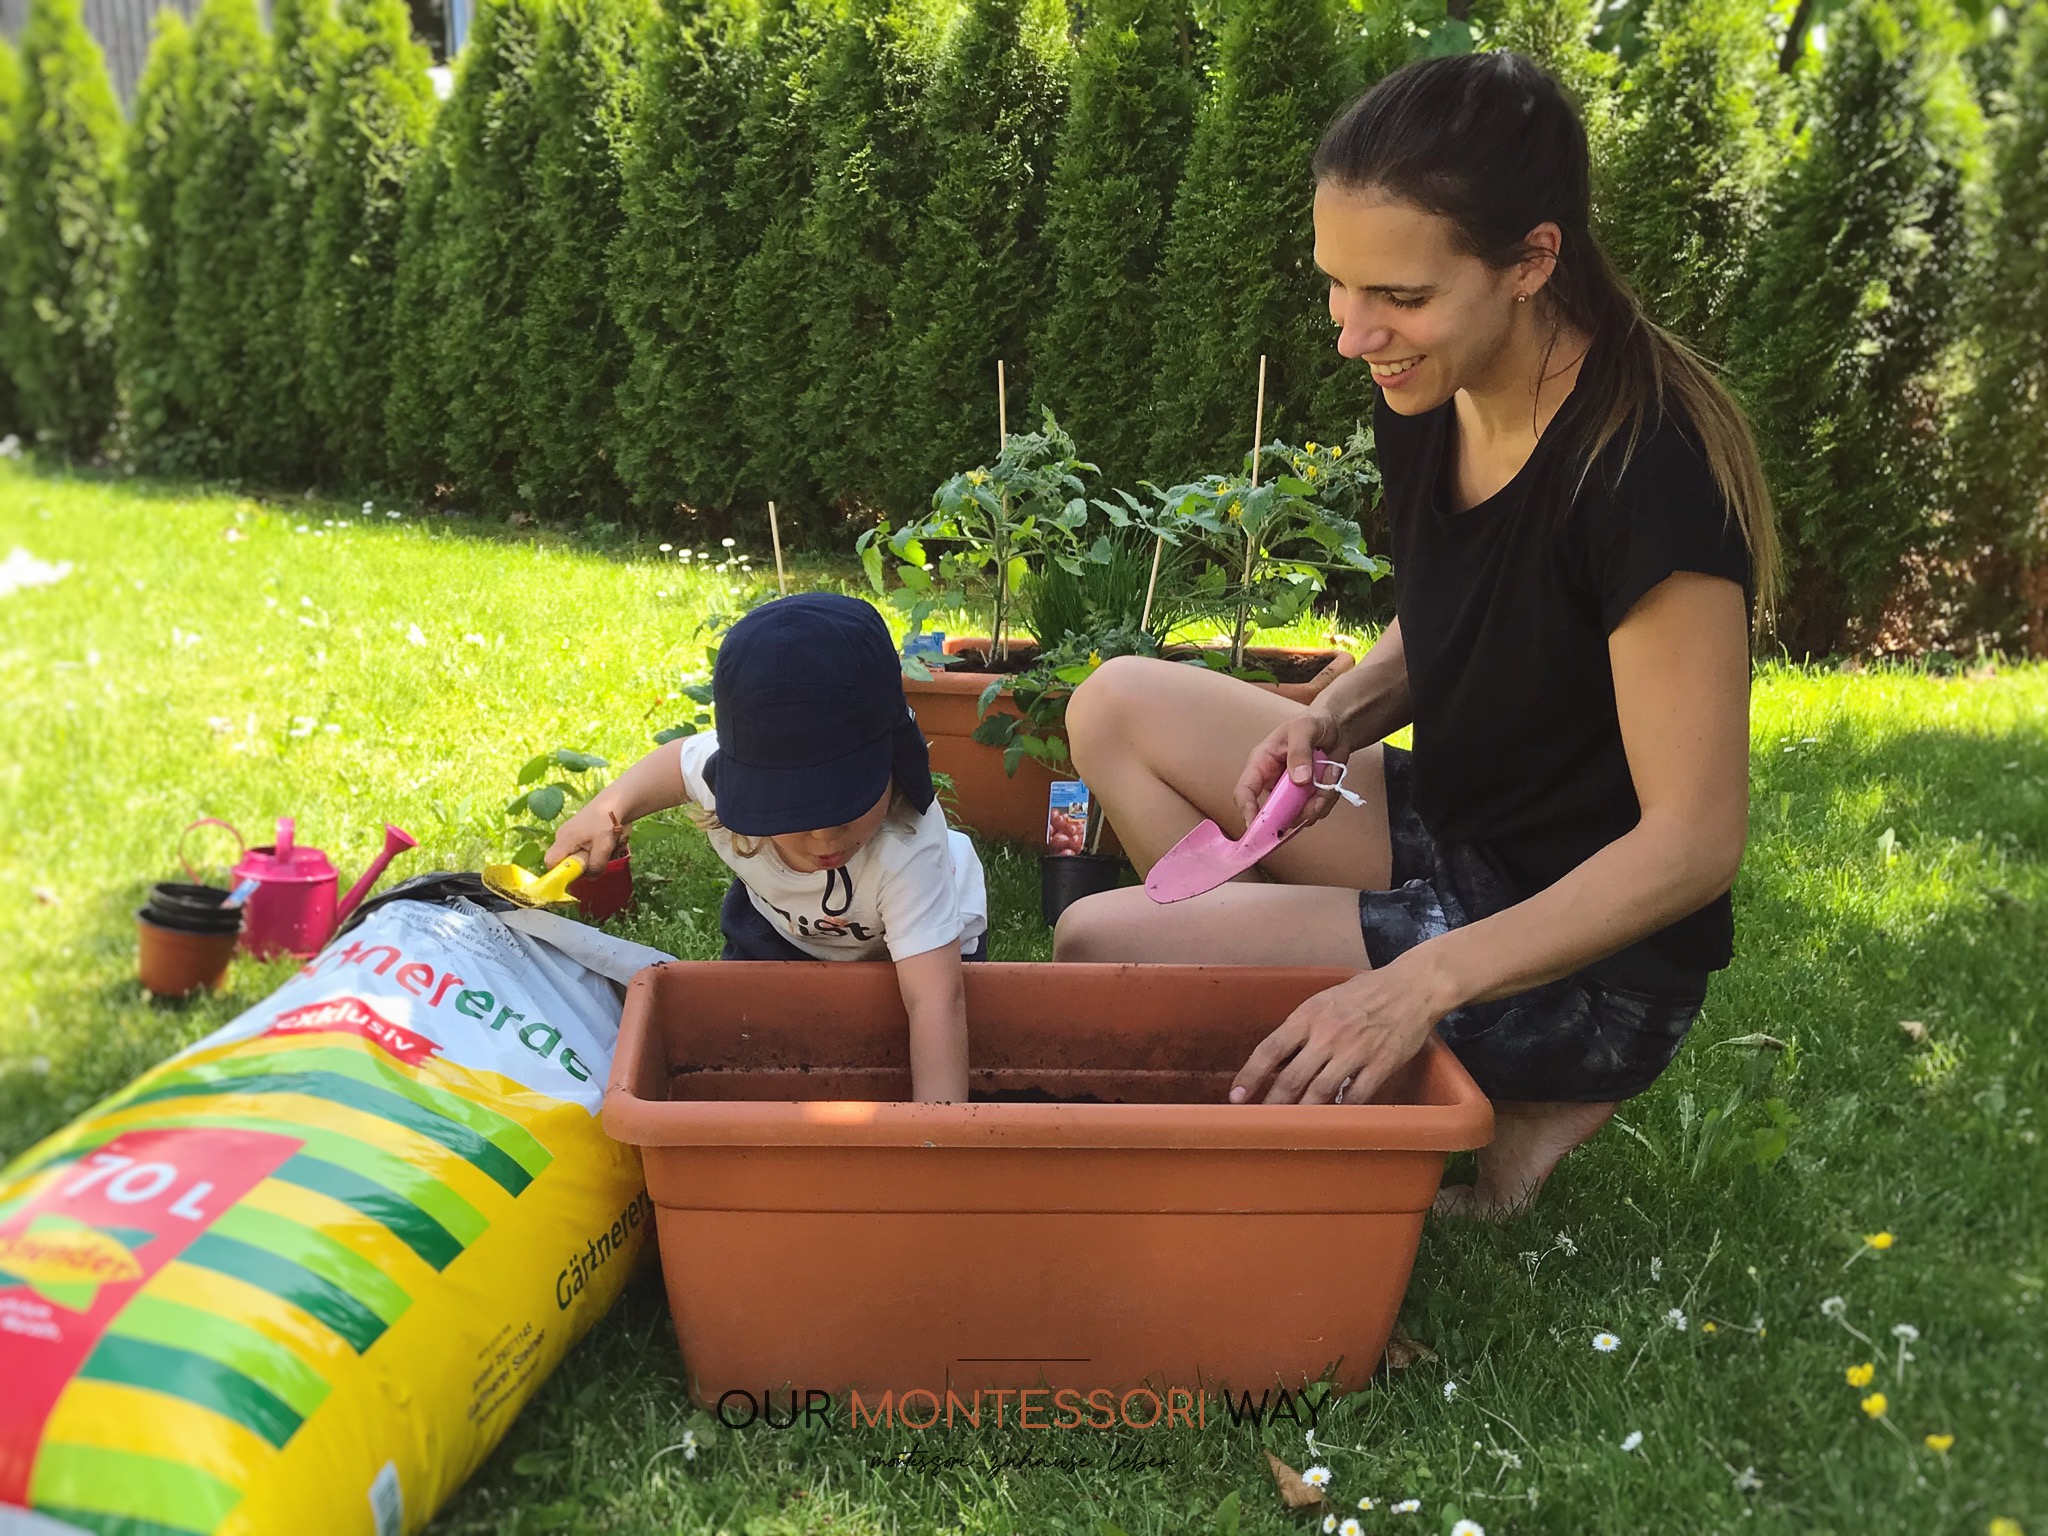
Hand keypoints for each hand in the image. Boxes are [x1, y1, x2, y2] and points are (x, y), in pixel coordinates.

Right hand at [545, 800, 627, 875]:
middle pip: (564, 862)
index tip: (579, 872)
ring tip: (602, 848)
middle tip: (597, 856)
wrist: (613, 803)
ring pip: (575, 857)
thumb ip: (595, 864)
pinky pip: (581, 851)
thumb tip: (589, 876)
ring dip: (589, 858)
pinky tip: (602, 844)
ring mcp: (568, 836)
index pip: (550, 863)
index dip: (562, 872)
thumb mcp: (604, 846)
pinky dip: (592, 852)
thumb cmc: (606, 822)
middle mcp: (561, 838)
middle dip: (580, 866)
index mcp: (563, 839)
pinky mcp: (576, 836)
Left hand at [1228, 959, 1447, 1104]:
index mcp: (1309, 1015)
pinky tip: (1330, 1123)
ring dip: (1301, 1114)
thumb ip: (1301, 1029)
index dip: (1250, 1075)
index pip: (1270, 1049)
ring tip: (1287, 1130)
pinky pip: (1355, 1097)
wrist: (1411, 988)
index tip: (1236, 1096)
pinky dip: (1340, 1113)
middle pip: (1292, 1078)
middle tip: (1256, 1123)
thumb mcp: (1323, 1001)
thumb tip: (1277, 1062)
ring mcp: (1355, 1052)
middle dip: (1271, 1104)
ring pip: (1320, 1092)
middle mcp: (1328, 1035)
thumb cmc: (1363, 994)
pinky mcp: (1380, 1066)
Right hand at [1232, 704, 1349, 834]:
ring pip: (1299, 815)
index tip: (1257, 825)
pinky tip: (1332, 777)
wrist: (1338, 728)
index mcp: (1261, 763)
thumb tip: (1299, 780)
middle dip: (1295, 811)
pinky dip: (1329, 798)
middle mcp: (1272, 782)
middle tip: (1314, 801)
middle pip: (1273, 812)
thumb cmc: (1313, 723)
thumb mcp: (1304, 729)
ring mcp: (1290, 793)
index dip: (1247, 809)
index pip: (1245, 790)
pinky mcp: (1308, 799)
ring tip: (1329, 774)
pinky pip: (1317, 811)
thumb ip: (1299, 752)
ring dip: (1318, 801)